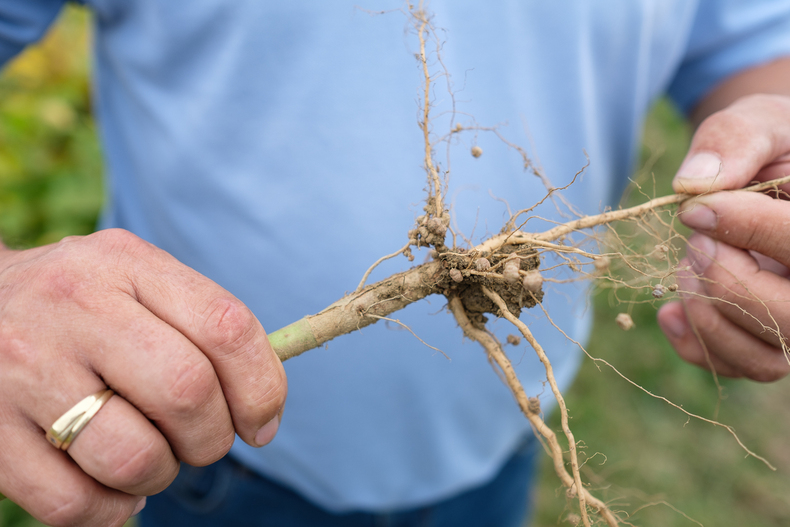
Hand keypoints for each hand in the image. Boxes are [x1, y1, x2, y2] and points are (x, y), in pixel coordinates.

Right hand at [0, 229, 286, 525]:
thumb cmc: (84, 305)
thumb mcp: (139, 282)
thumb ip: (204, 328)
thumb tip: (262, 414)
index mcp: (126, 264)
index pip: (226, 327)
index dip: (262, 388)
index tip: (262, 423)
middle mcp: (73, 306)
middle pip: (187, 393)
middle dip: (212, 437)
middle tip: (199, 440)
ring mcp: (24, 368)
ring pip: (134, 457)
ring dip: (160, 474)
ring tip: (147, 458)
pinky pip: (74, 504)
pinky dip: (110, 509)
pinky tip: (107, 483)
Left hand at [658, 93, 789, 381]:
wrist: (771, 168)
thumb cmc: (773, 144)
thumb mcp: (762, 122)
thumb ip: (735, 142)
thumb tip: (691, 185)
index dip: (749, 228)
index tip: (695, 208)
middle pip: (788, 317)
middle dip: (727, 281)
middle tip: (692, 241)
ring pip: (765, 357)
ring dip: (709, 316)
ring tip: (685, 267)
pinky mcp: (767, 339)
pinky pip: (736, 365)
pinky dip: (695, 343)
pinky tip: (670, 309)